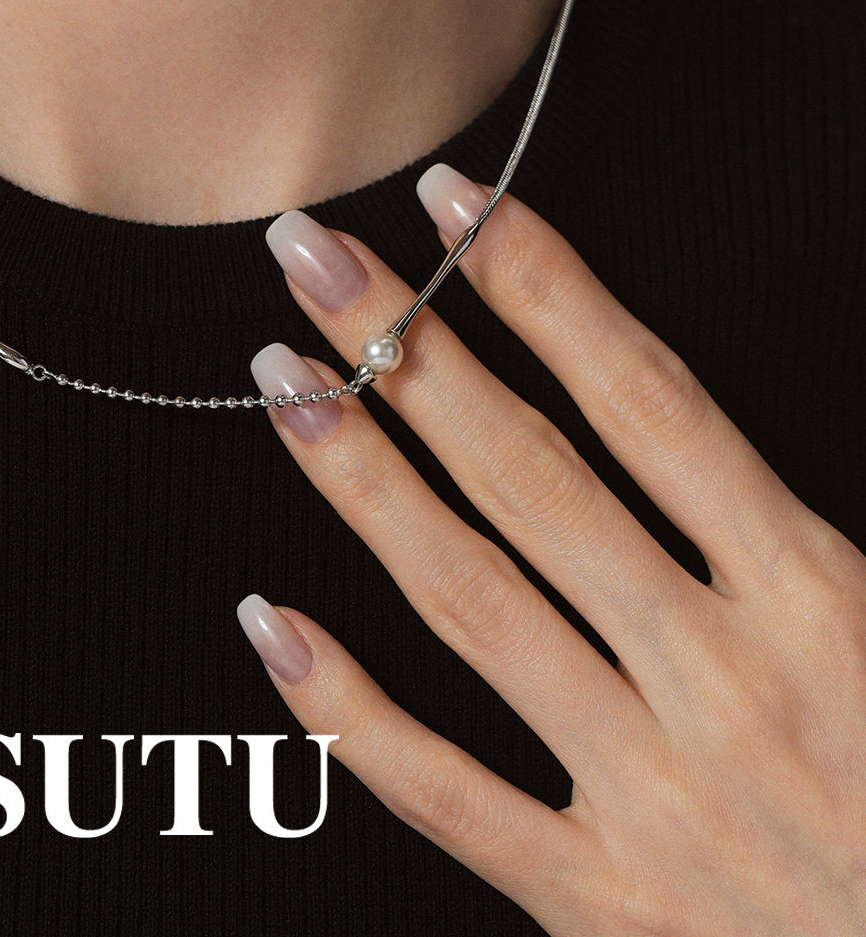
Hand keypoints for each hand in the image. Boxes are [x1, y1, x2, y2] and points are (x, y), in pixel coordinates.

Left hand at [238, 161, 865, 936]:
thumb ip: (830, 517)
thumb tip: (724, 421)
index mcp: (822, 602)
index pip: (647, 401)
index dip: (544, 289)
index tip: (456, 208)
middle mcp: (722, 681)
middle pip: (528, 475)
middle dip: (412, 350)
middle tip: (312, 256)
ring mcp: (650, 794)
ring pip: (471, 600)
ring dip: (365, 481)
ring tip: (280, 381)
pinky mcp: (600, 902)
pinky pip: (445, 791)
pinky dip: (347, 707)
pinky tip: (266, 622)